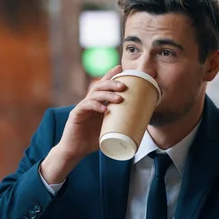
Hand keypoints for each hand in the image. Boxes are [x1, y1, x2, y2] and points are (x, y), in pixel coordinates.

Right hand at [40, 65, 124, 182]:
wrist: (76, 151)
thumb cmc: (93, 140)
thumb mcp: (110, 130)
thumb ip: (121, 123)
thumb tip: (143, 123)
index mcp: (97, 103)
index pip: (103, 85)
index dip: (110, 75)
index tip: (120, 67)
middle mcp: (89, 102)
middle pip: (99, 86)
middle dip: (111, 83)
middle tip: (124, 85)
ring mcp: (82, 107)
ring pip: (93, 95)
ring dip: (107, 94)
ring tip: (119, 98)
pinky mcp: (76, 115)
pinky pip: (85, 106)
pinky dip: (96, 106)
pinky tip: (104, 109)